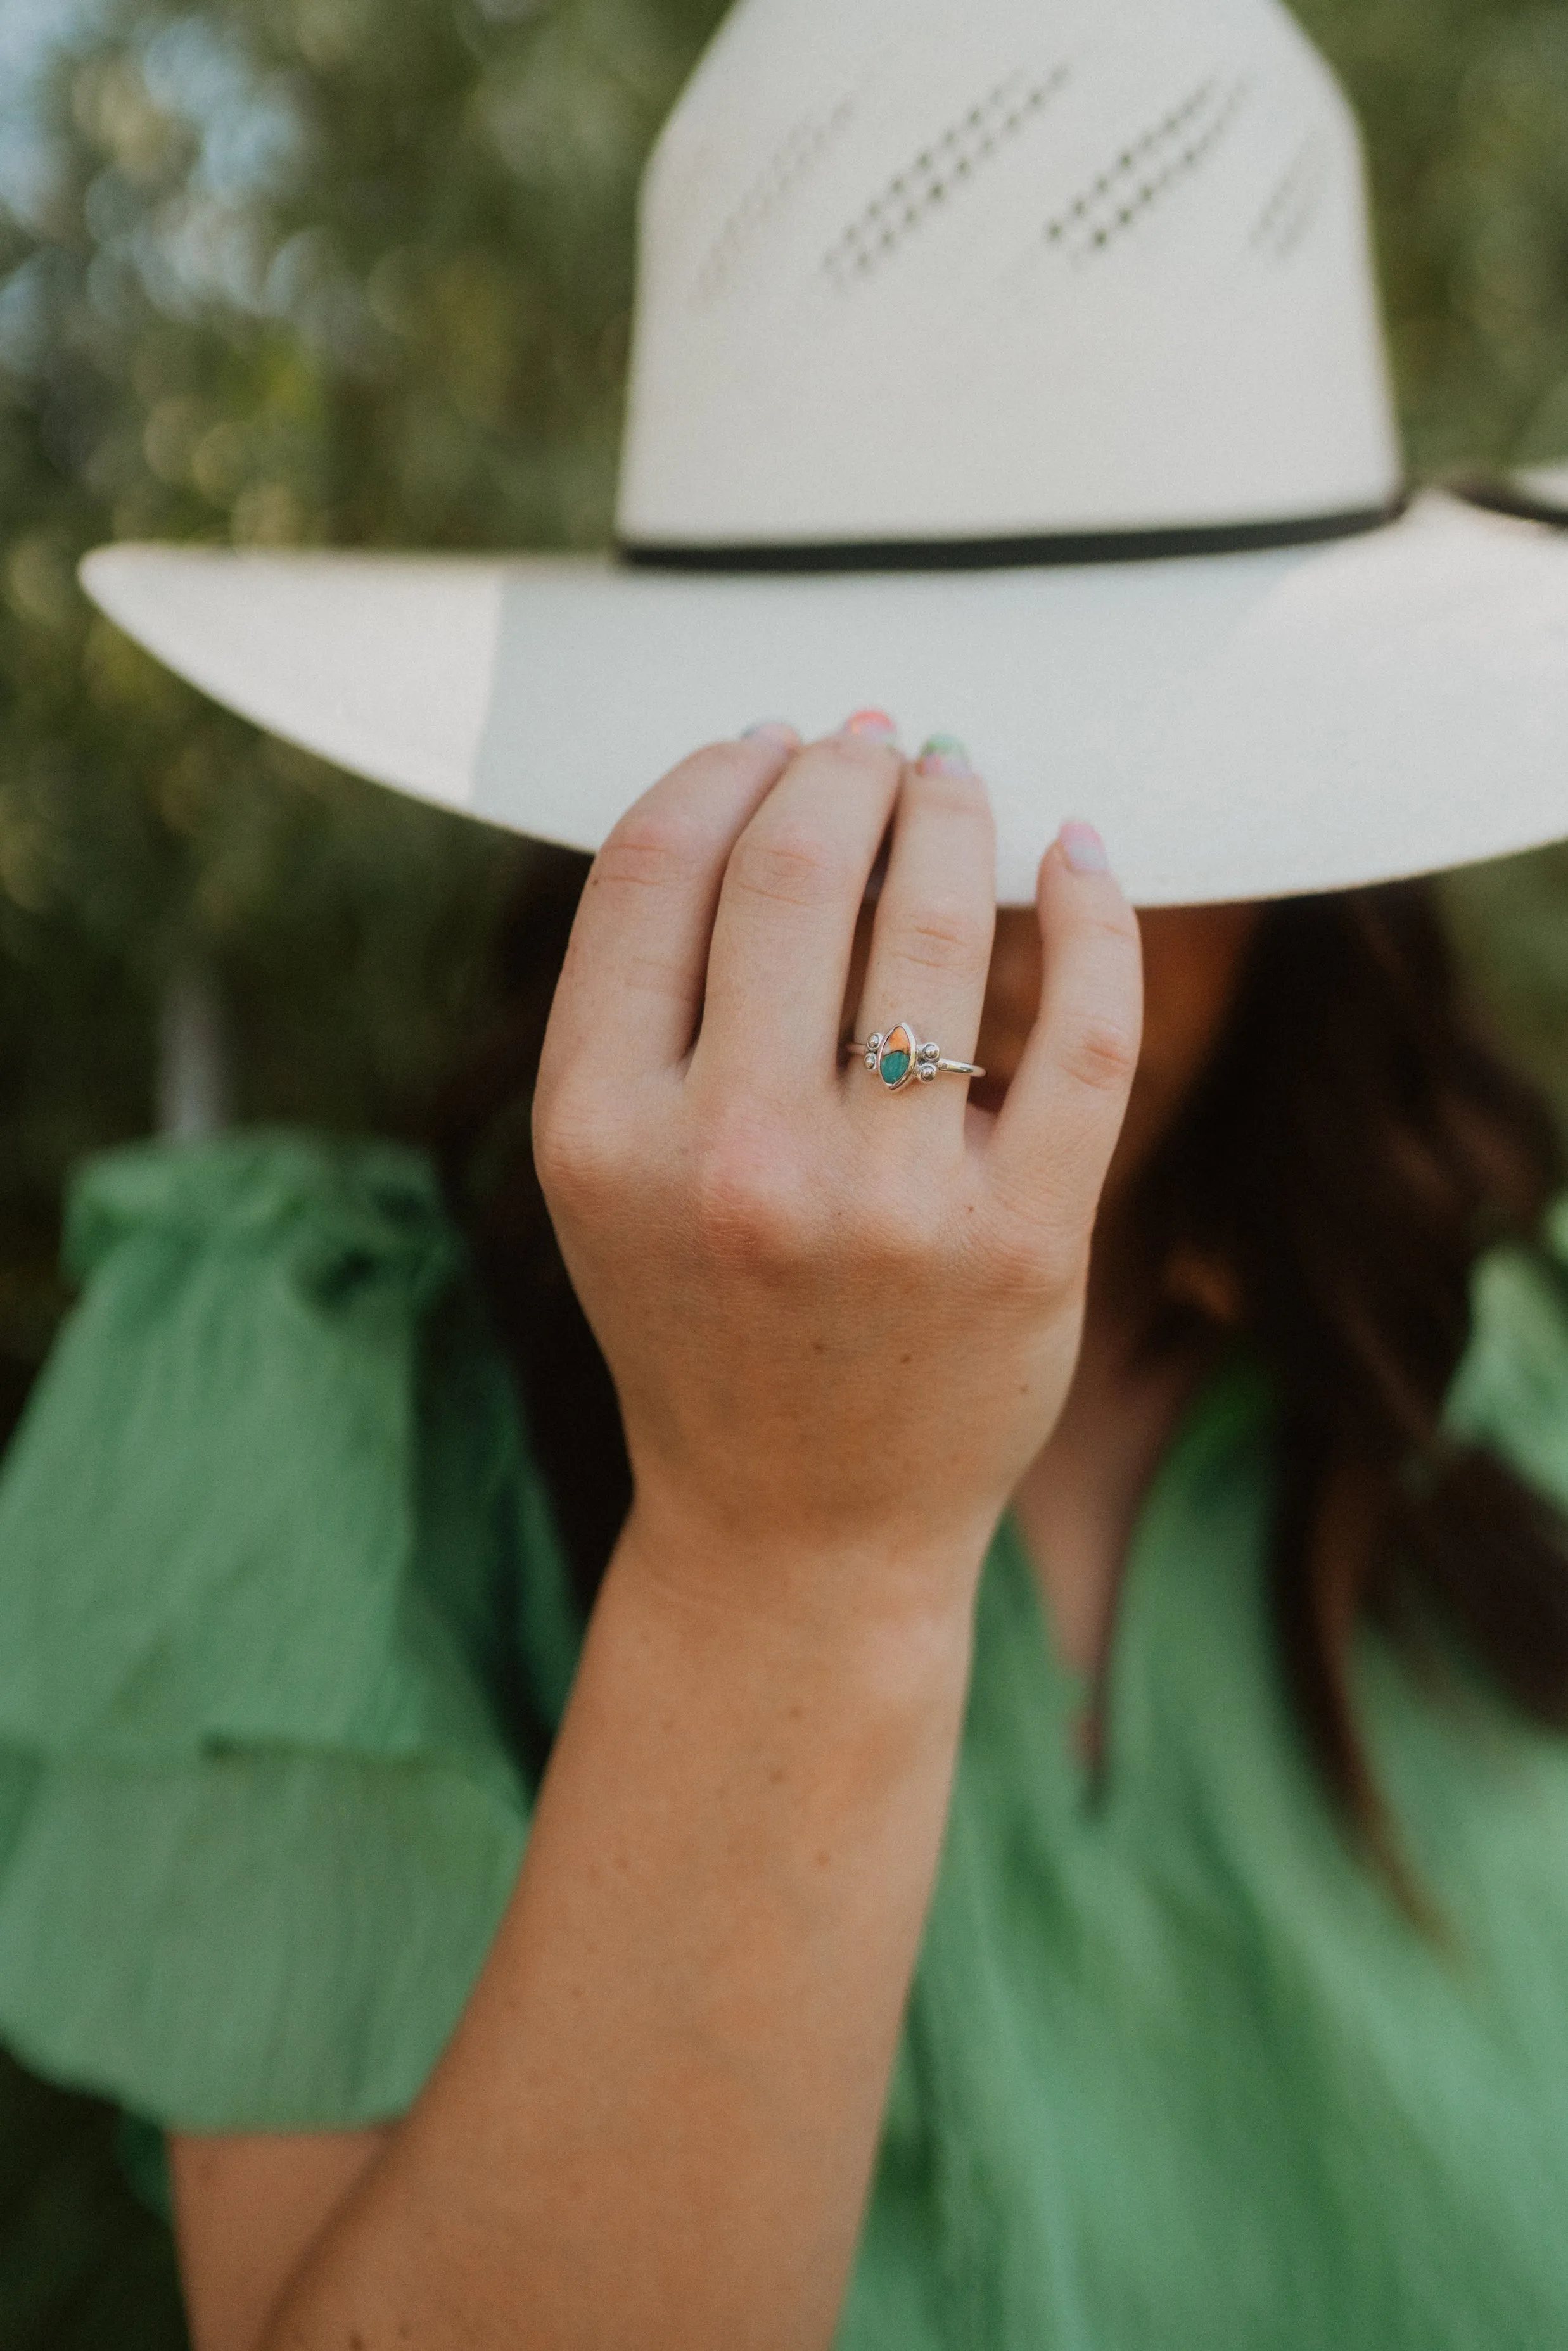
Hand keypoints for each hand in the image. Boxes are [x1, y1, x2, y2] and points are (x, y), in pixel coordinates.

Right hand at [534, 721, 1141, 1615]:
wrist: (797, 1522)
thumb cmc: (700, 1319)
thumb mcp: (610, 1173)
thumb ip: (642, 1002)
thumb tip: (760, 787)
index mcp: (599, 1132)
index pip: (656, 870)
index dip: (723, 768)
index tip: (772, 740)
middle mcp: (733, 1163)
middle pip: (795, 869)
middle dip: (845, 769)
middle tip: (877, 742)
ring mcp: (885, 1208)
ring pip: (937, 922)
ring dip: (955, 811)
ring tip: (957, 780)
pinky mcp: (1024, 1244)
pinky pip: (1086, 1026)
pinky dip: (1093, 909)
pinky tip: (1078, 854)